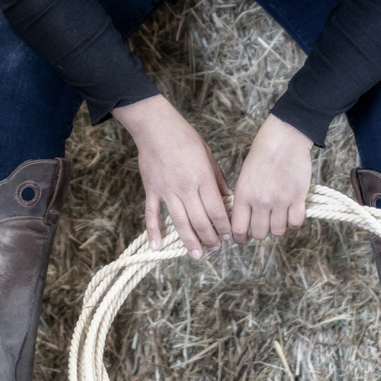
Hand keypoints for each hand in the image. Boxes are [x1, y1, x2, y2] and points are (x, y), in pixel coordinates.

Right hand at [112, 95, 231, 256]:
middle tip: (215, 248)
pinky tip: (157, 247)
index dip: (223, 226)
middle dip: (209, 237)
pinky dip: (153, 232)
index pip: (216, 209)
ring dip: (189, 240)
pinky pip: (152, 214)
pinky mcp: (151, 189)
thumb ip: (218, 178)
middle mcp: (185, 187)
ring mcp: (166, 190)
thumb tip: (229, 196)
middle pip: (199, 220)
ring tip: (196, 254)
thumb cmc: (184, 137)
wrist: (155, 126)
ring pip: (179, 222)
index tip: (228, 236)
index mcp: (202, 178)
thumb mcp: (208, 155)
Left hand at [231, 115, 312, 244]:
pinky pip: (295, 223)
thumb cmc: (263, 153)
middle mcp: (261, 201)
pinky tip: (291, 215)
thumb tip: (243, 217)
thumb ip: (244, 198)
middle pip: (260, 233)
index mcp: (244, 195)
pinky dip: (293, 223)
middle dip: (261, 233)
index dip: (240, 239)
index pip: (238, 229)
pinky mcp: (298, 197)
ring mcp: (280, 200)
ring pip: (278, 231)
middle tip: (264, 226)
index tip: (243, 240)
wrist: (284, 138)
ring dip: (278, 228)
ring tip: (278, 218)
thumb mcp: (244, 176)